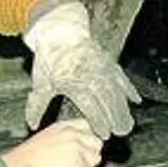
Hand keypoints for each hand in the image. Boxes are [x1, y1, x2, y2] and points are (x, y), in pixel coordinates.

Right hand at [0, 118, 102, 166]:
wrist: (22, 164)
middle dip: (90, 154)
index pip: (86, 125)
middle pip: (95, 142)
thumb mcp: (46, 138)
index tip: (86, 147)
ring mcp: (77, 146)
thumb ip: (64, 139)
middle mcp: (73, 133)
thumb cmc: (28, 156)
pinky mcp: (77, 159)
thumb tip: (75, 148)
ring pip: (95, 157)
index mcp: (63, 125)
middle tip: (81, 162)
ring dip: (87, 166)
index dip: (88, 138)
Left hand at [23, 1, 140, 139]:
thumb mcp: (41, 83)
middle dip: (115, 119)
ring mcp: (103, 69)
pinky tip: (135, 100)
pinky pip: (122, 78)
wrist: (59, 32)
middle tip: (122, 133)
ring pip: (117, 92)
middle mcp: (93, 78)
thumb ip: (37, 106)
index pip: (91, 109)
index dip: (99, 123)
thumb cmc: (50, 58)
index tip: (105, 134)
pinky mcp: (108, 61)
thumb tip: (31, 124)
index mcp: (76, 86)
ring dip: (124, 109)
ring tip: (128, 123)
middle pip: (108, 102)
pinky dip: (129, 89)